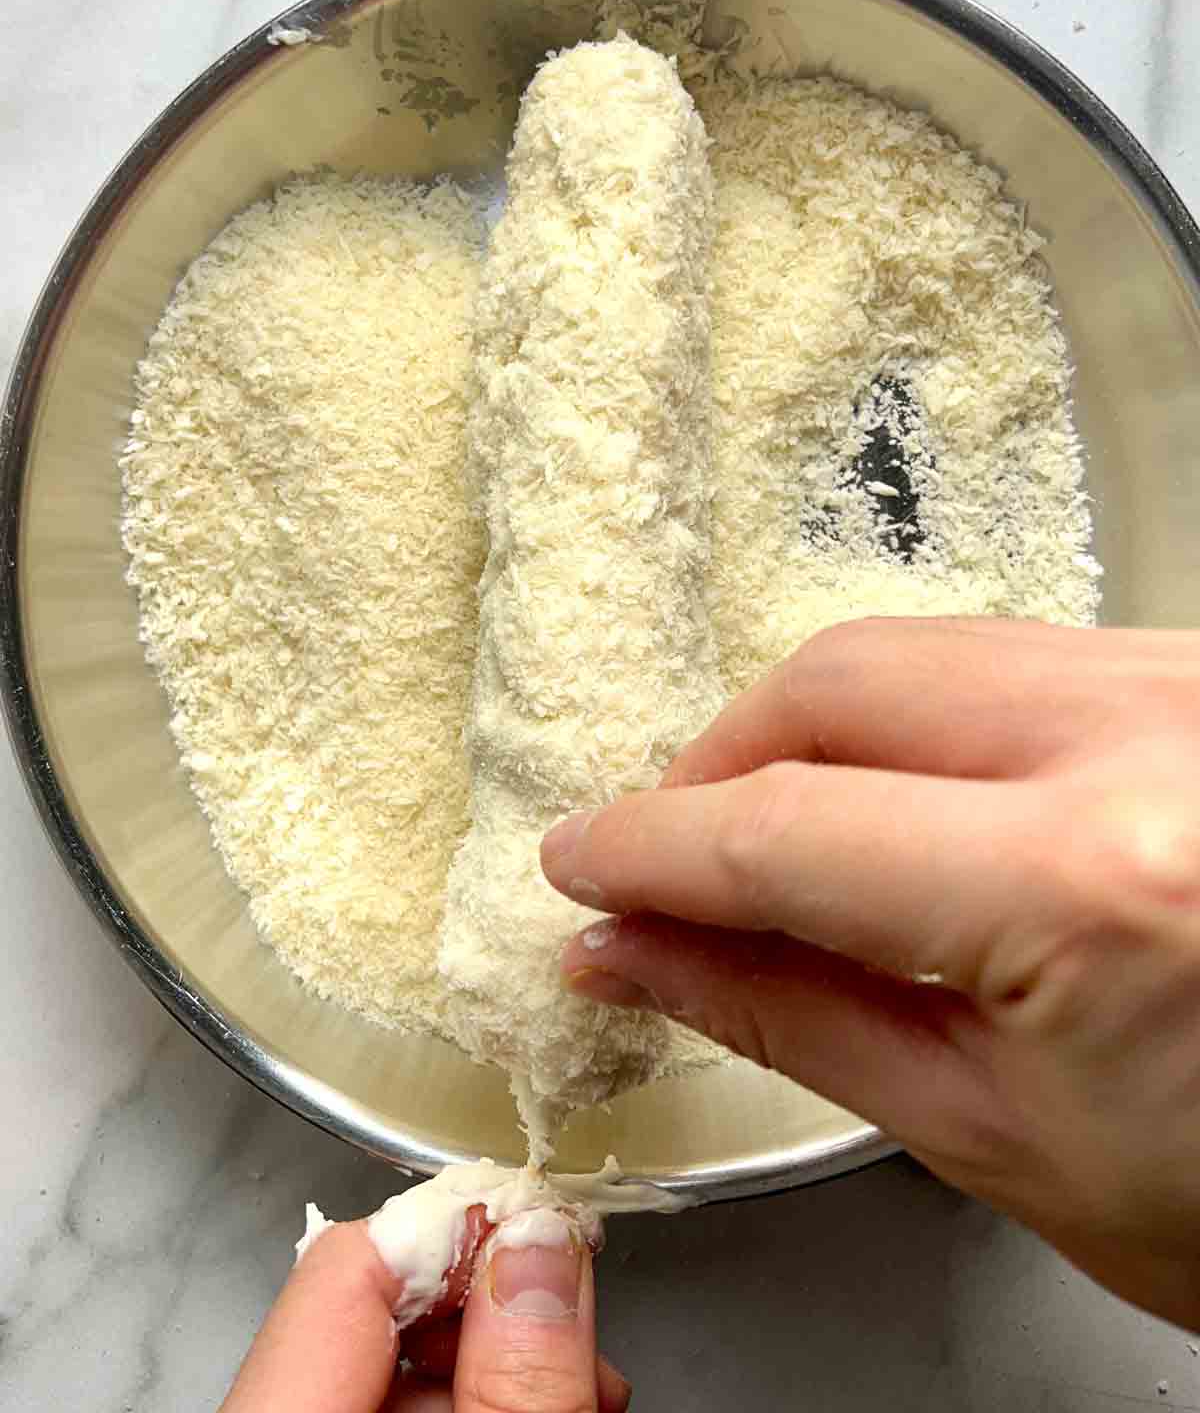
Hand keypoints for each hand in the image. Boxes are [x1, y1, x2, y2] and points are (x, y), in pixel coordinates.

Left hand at [220, 1204, 629, 1411]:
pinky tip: (527, 1410)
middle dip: (494, 1309)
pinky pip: (383, 1412)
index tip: (546, 1234)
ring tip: (579, 1393)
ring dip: (493, 1363)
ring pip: (387, 1370)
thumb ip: (520, 1375)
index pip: (349, 1261)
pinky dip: (462, 1406)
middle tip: (584, 1342)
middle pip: (373, 1314)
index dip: (459, 1231)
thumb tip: (539, 1243)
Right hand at [541, 618, 1199, 1328]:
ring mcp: (1190, 689)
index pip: (787, 831)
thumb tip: (640, 953)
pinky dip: (916, 719)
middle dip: (720, 763)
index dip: (652, 847)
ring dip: (813, 731)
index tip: (581, 866)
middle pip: (841, 683)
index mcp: (1092, 889)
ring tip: (771, 835)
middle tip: (665, 857)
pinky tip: (893, 800)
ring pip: (925, 649)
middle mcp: (1149, 743)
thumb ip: (795, 1020)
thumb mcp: (1001, 1140)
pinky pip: (1012, 657)